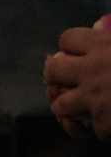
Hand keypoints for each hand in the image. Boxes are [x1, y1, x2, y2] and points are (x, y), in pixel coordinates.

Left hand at [43, 19, 110, 135]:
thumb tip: (100, 27)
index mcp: (103, 46)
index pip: (67, 39)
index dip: (69, 46)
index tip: (73, 53)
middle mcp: (93, 71)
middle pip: (52, 71)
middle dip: (53, 77)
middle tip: (60, 82)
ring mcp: (95, 99)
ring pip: (60, 105)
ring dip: (65, 108)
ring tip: (73, 108)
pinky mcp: (103, 123)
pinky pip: (87, 129)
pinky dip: (94, 129)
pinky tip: (99, 126)